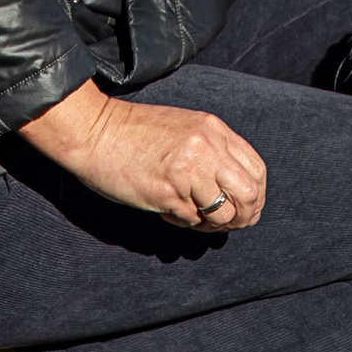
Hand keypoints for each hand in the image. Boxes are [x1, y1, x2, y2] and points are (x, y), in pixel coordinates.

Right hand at [20, 82, 267, 229]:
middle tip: (227, 223)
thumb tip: (232, 187)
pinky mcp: (167, 193)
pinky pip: (190, 219)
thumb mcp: (185, 128)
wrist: (95, 131)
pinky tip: (167, 210)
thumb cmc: (134, 131)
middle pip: (248, 194)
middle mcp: (207, 149)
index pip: (256, 170)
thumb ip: (212, 150)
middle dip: (243, 215)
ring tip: (192, 217)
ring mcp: (188, 171)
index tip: (245, 207)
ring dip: (210, 223)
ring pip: (221, 213)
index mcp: (214, 130)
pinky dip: (183, 222)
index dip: (255, 195)